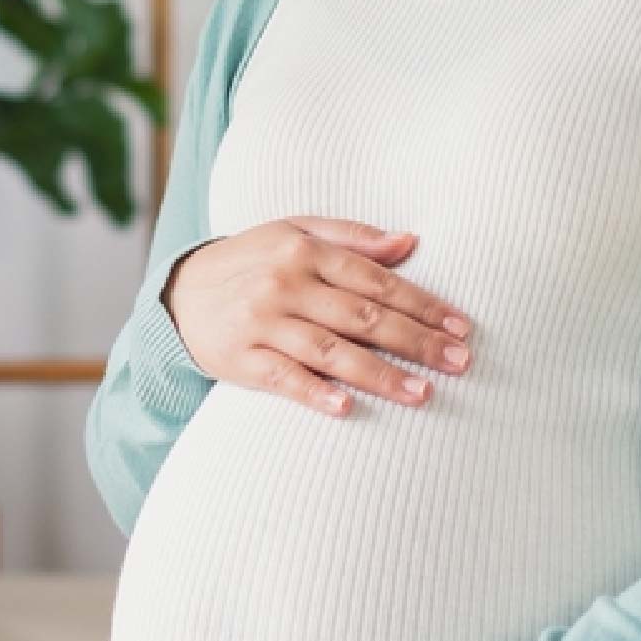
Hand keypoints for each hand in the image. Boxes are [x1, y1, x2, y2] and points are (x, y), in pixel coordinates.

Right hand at [162, 216, 473, 416]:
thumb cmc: (251, 261)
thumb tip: (410, 242)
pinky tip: (347, 408)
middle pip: (362, 316)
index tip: (460, 327)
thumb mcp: (294, 232)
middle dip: (416, 341)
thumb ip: (352, 237)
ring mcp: (262, 323)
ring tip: (422, 393)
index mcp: (304, 250)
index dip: (422, 304)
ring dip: (380, 374)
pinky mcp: (241, 359)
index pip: (376, 279)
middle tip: (459, 362)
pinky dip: (315, 393)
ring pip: (331, 351)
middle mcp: (285, 284)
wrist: (179, 293)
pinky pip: (283, 379)